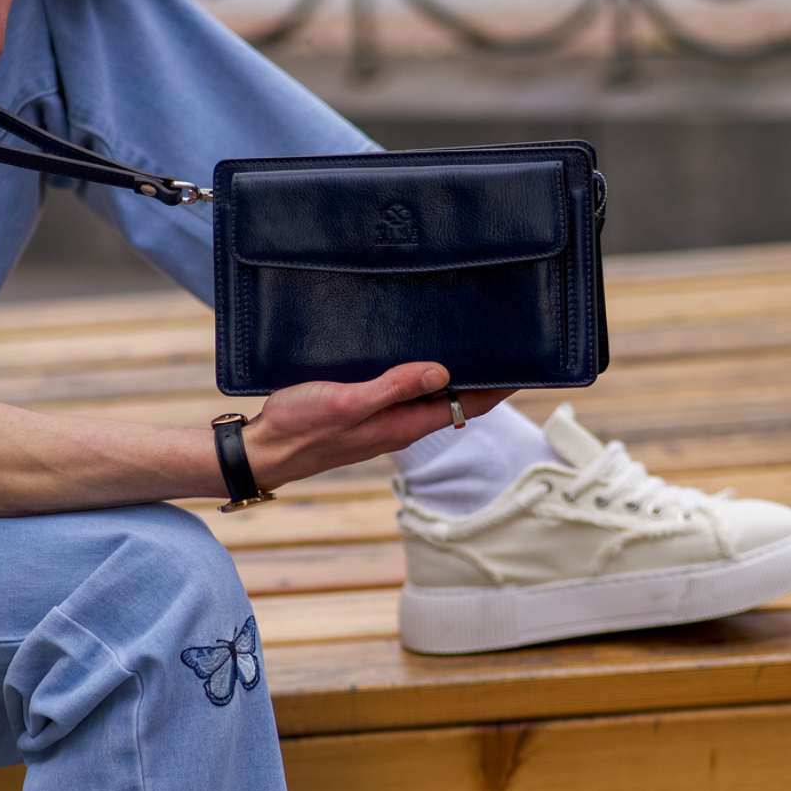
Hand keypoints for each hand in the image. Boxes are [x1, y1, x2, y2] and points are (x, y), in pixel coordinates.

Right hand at [242, 364, 509, 489]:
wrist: (265, 451)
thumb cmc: (301, 427)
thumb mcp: (347, 401)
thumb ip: (394, 388)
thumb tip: (444, 373)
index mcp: (402, 424)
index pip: (466, 405)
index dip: (498, 387)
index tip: (525, 363)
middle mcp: (399, 424)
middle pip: (454, 400)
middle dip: (481, 375)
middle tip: (504, 339)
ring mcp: (382, 420)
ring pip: (430, 395)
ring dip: (451, 373)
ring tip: (471, 339)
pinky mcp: (364, 412)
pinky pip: (404, 391)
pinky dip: (421, 374)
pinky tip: (416, 352)